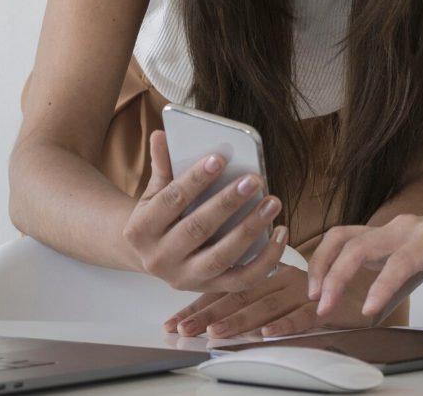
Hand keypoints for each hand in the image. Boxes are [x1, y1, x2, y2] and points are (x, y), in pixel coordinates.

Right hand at [122, 130, 285, 291]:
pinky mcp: (211, 289)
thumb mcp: (154, 193)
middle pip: (197, 229)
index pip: (171, 200)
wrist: (150, 256)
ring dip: (250, 229)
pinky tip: (281, 232)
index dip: (195, 179)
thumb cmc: (160, 217)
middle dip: (227, 203)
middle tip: (255, 179)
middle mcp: (159, 259)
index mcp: (141, 230)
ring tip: (272, 203)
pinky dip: (266, 259)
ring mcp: (186, 278)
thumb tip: (161, 134)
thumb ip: (162, 166)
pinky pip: (243, 279)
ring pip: (222, 256)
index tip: (219, 158)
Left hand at [165, 264, 392, 337]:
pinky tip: (267, 333)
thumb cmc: (359, 272)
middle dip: (210, 315)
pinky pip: (308, 315)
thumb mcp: (315, 282)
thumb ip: (286, 292)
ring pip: (270, 304)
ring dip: (241, 320)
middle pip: (244, 296)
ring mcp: (315, 289)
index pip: (236, 286)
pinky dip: (287, 324)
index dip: (206, 302)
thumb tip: (249, 315)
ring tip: (217, 334)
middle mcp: (295, 277)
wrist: (409, 248)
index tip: (178, 319)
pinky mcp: (337, 303)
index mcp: (286, 271)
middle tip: (184, 331)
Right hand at [307, 208, 422, 318]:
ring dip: (323, 263)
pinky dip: (325, 258)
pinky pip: (343, 240)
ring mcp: (387, 230)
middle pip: (361, 244)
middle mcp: (403, 228)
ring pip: (344, 237)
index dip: (384, 282)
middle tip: (325, 306)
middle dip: (338, 273)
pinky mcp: (376, 236)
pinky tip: (319, 283)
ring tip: (315, 295)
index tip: (369, 308)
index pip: (403, 259)